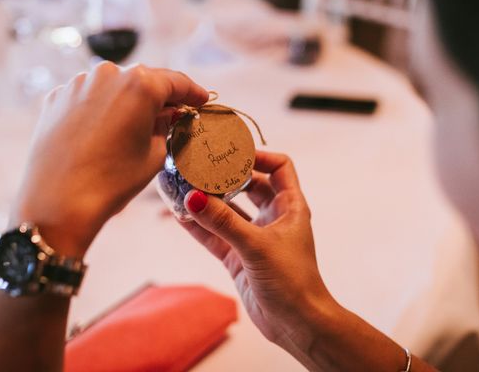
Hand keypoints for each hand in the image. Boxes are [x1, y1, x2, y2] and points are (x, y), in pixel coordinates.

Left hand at [13, 63, 207, 256]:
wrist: (57, 203)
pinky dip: (101, 109)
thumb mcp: (155, 155)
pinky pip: (88, 97)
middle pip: (143, 80)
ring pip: (113, 87)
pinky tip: (104, 132)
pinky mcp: (56, 97)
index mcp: (140, 85)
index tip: (202, 100)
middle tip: (172, 115)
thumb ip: (165, 126)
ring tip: (133, 127)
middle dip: (159, 97)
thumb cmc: (112, 181)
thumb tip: (167, 114)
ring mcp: (78, 83)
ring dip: (127, 102)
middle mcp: (108, 74)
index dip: (192, 92)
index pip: (175, 81)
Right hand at [180, 151, 335, 363]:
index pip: (279, 167)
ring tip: (184, 190)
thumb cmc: (292, 281)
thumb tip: (193, 197)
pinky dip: (200, 227)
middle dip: (226, 177)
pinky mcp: (240, 258)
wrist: (297, 324)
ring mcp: (255, 237)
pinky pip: (216, 236)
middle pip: (249, 186)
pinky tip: (181, 217)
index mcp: (290, 206)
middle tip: (201, 168)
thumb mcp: (256, 246)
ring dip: (209, 202)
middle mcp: (273, 218)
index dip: (258, 156)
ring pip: (228, 212)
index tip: (232, 153)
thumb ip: (223, 222)